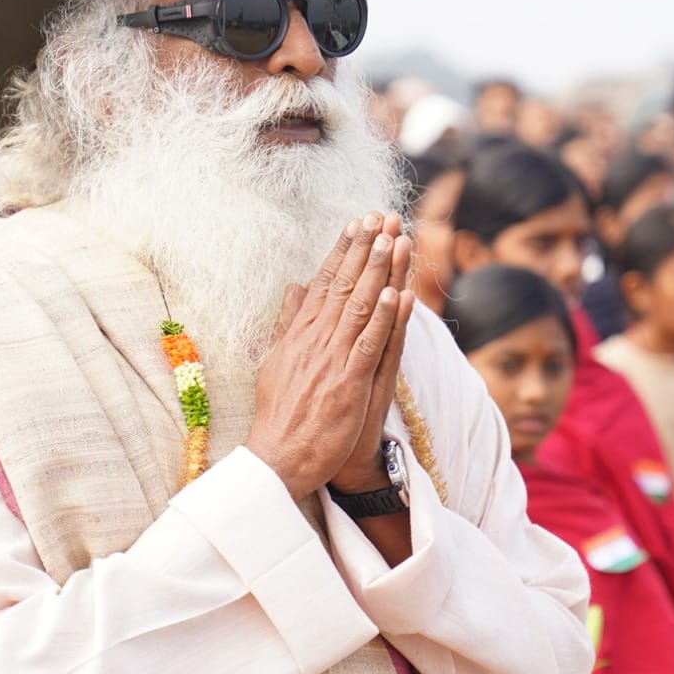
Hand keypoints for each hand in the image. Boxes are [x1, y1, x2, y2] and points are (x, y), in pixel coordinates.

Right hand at [245, 213, 415, 499]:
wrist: (277, 458)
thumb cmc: (280, 413)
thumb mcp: (277, 360)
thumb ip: (289, 323)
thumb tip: (295, 288)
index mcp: (299, 333)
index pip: (325, 282)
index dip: (344, 250)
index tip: (359, 222)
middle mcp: (315, 340)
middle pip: (345, 285)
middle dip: (365, 248)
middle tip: (383, 215)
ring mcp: (333, 360)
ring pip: (360, 307)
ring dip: (379, 271)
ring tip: (394, 239)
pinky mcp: (349, 384)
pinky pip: (370, 345)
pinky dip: (383, 319)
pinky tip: (396, 294)